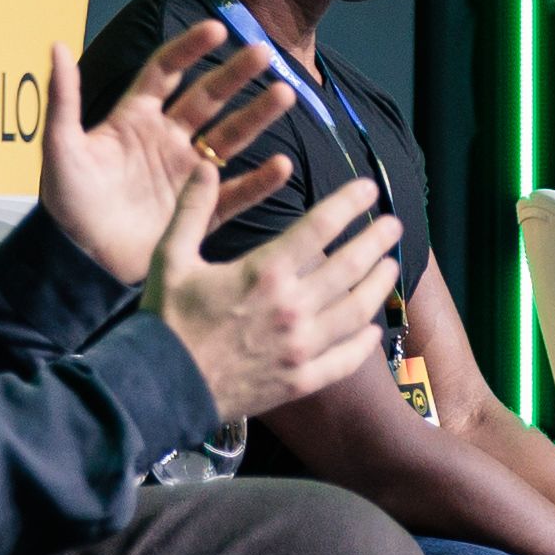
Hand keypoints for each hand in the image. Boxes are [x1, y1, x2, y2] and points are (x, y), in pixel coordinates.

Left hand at [42, 26, 295, 281]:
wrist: (79, 264)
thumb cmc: (66, 203)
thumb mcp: (60, 148)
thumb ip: (63, 99)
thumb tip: (57, 45)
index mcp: (135, 120)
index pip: (167, 72)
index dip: (189, 49)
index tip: (217, 28)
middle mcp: (166, 141)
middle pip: (208, 99)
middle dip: (235, 75)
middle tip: (264, 52)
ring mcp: (186, 176)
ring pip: (229, 138)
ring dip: (256, 116)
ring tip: (284, 94)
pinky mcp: (199, 212)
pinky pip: (235, 193)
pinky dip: (259, 181)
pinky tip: (280, 165)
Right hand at [153, 168, 395, 422]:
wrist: (161, 388)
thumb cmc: (166, 320)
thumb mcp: (170, 257)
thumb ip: (192, 210)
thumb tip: (205, 166)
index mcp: (265, 272)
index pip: (320, 228)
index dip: (349, 204)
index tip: (369, 190)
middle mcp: (292, 307)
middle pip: (349, 267)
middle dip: (376, 241)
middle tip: (394, 225)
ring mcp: (300, 347)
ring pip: (356, 312)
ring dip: (378, 287)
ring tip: (392, 268)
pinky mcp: (300, 380)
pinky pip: (343, 361)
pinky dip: (363, 344)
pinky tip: (373, 330)